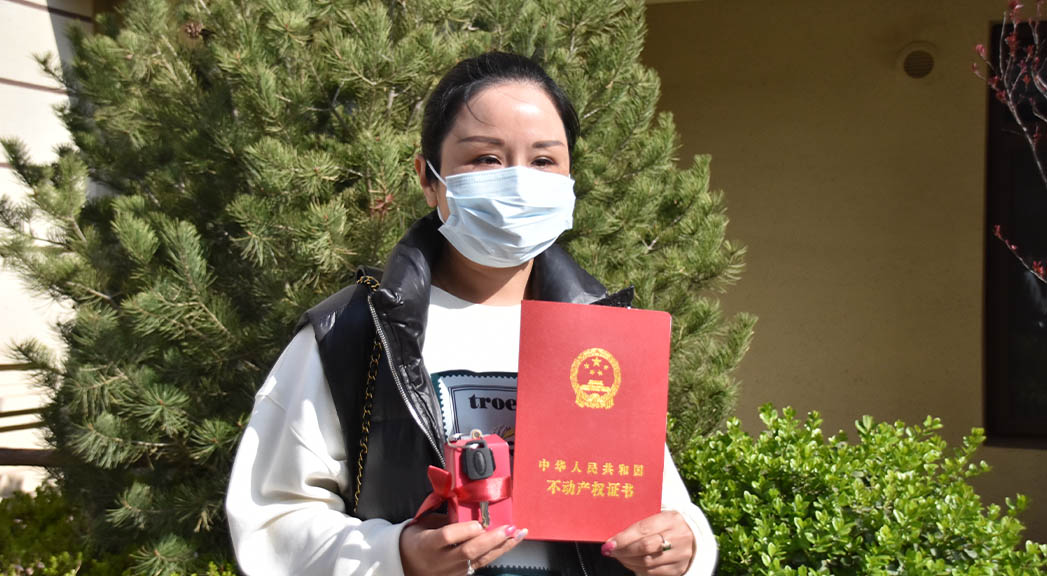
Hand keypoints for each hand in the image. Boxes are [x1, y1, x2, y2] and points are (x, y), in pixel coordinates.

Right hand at [400, 514, 527, 575]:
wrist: (405, 565)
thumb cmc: (415, 540)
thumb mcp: (423, 524)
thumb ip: (445, 517)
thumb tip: (468, 503)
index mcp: (427, 544)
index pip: (448, 536)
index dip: (465, 530)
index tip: (478, 522)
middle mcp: (441, 561)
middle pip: (469, 551)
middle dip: (492, 539)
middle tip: (509, 528)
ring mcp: (452, 571)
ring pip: (480, 560)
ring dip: (502, 546)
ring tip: (518, 533)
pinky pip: (482, 563)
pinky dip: (498, 552)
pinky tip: (511, 542)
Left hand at [601, 510, 694, 575]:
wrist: (690, 535)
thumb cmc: (665, 525)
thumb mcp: (656, 517)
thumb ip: (638, 525)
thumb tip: (614, 537)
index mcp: (671, 519)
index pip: (643, 529)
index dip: (624, 538)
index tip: (609, 543)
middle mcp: (679, 537)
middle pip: (645, 547)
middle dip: (624, 551)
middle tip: (610, 551)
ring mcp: (680, 555)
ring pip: (647, 563)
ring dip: (628, 561)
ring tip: (618, 556)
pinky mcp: (678, 568)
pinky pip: (652, 573)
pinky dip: (637, 569)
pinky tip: (630, 562)